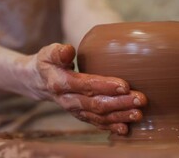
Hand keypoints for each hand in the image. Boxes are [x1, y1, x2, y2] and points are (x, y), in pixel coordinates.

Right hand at [32, 43, 146, 134]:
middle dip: (119, 103)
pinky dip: (111, 126)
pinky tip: (126, 128)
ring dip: (119, 116)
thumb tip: (69, 50)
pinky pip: (96, 123)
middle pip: (96, 103)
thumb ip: (58, 52)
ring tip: (138, 114)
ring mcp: (75, 110)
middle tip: (140, 99)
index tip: (124, 85)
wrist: (38, 82)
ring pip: (99, 116)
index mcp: (60, 83)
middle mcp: (68, 100)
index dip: (105, 86)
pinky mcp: (81, 115)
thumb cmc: (49, 63)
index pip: (85, 85)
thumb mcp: (48, 53)